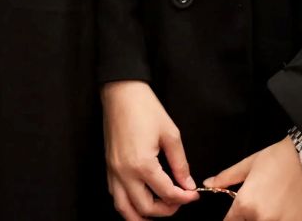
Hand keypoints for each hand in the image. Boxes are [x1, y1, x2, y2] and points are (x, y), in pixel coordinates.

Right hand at [102, 80, 197, 219]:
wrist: (121, 93)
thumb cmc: (146, 109)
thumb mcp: (170, 134)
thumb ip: (180, 164)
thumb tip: (187, 185)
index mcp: (142, 165)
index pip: (166, 194)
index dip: (183, 199)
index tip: (193, 196)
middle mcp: (124, 173)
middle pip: (145, 209)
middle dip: (166, 211)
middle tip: (180, 202)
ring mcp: (113, 172)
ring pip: (124, 210)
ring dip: (142, 216)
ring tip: (160, 211)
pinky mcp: (108, 168)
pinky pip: (116, 197)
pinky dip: (128, 206)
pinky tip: (141, 201)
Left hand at [207, 137, 301, 220]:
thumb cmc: (279, 158)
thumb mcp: (249, 164)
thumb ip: (226, 178)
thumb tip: (209, 183)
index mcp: (245, 205)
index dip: (232, 218)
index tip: (237, 215)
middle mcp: (260, 218)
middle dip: (248, 218)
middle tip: (260, 204)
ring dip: (264, 219)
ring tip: (272, 205)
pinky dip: (281, 220)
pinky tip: (284, 211)